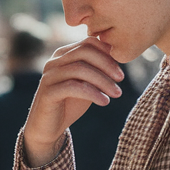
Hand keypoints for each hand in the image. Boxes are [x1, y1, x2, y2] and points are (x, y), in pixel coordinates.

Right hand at [24, 37, 125, 163]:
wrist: (49, 127)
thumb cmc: (70, 103)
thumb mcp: (87, 83)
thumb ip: (97, 69)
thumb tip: (120, 56)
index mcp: (63, 54)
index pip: (88, 43)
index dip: (107, 54)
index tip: (121, 70)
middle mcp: (54, 61)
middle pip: (84, 52)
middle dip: (106, 64)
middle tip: (121, 79)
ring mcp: (49, 76)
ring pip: (79, 69)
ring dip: (102, 80)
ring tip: (117, 93)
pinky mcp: (47, 92)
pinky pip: (73, 87)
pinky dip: (92, 93)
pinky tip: (105, 102)